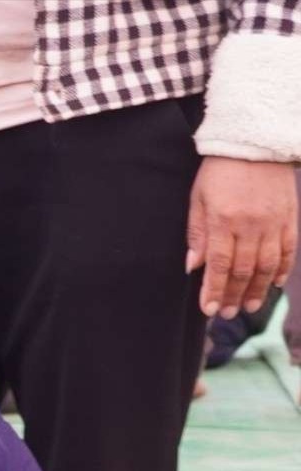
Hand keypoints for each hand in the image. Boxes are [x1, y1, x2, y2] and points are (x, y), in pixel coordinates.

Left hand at [187, 156, 299, 317]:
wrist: (257, 144)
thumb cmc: (220, 172)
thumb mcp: (198, 199)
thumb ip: (196, 233)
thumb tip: (192, 267)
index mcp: (224, 220)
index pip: (217, 264)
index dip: (213, 290)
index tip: (207, 309)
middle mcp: (251, 224)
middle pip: (243, 269)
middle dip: (233, 295)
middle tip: (226, 314)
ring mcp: (274, 222)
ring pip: (267, 265)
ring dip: (257, 289)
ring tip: (248, 307)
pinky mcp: (290, 217)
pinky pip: (288, 249)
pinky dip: (282, 270)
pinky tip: (275, 285)